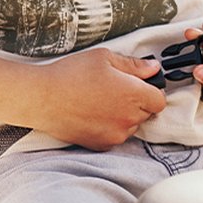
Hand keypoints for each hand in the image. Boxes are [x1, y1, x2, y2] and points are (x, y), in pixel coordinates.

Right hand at [31, 48, 165, 149]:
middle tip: (114, 90)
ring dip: (124, 116)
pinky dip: (110, 127)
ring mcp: (116, 134)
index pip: (160, 100)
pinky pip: (115, 136)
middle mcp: (129, 118)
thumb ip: (134, 65)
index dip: (151, 91)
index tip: (139, 86)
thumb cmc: (71, 74)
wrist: (42, 98)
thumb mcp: (104, 58)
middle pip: (146, 113)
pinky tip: (93, 114)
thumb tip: (153, 68)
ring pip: (131, 126)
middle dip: (137, 103)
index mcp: (134, 94)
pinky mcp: (101, 145)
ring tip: (100, 102)